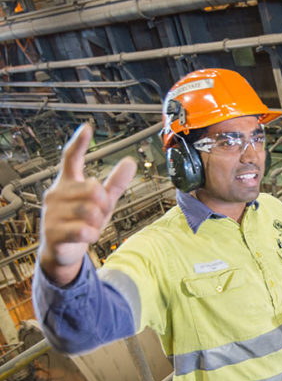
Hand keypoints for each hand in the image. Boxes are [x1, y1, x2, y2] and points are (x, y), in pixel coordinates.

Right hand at [39, 123, 136, 285]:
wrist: (61, 252)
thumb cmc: (81, 222)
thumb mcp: (102, 202)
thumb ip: (115, 183)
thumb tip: (130, 161)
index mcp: (68, 183)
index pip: (70, 158)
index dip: (79, 143)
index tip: (88, 128)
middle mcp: (56, 194)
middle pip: (93, 189)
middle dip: (103, 204)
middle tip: (98, 215)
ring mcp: (52, 213)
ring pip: (90, 210)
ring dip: (98, 222)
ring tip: (90, 226)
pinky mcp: (53, 232)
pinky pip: (83, 230)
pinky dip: (92, 235)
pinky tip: (88, 236)